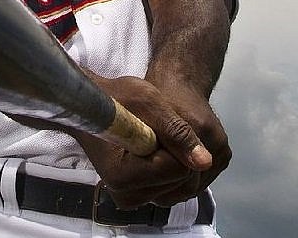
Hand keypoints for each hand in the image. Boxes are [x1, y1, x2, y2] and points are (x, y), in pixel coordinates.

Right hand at [76, 76, 219, 207]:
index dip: (174, 143)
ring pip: (180, 188)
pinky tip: (153, 149)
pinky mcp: (136, 197)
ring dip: (175, 161)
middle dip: (176, 154)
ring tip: (150, 137)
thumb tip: (204, 162)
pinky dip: (171, 168)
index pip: (177, 169)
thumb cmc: (116, 97)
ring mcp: (130, 198)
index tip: (154, 124)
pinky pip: (172, 188)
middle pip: (180, 183)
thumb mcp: (148, 102)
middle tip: (152, 129)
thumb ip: (176, 132)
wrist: (93, 105)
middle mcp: (124, 195)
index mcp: (121, 175)